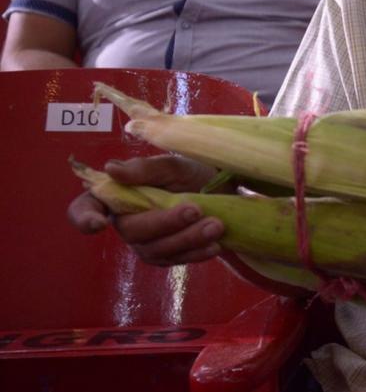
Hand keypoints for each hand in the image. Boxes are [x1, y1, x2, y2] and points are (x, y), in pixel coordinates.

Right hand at [67, 155, 224, 265]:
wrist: (222, 190)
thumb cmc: (190, 173)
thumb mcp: (173, 164)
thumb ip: (144, 168)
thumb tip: (111, 169)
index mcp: (117, 195)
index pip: (85, 208)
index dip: (85, 218)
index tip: (99, 223)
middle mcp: (126, 222)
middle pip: (133, 231)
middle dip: (165, 223)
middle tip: (195, 209)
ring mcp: (146, 242)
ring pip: (157, 250)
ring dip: (188, 238)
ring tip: (215, 225)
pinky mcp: (168, 255)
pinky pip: (177, 260)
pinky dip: (197, 253)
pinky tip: (215, 244)